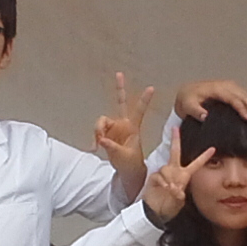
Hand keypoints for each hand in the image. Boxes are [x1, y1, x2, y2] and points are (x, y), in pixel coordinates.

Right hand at [94, 71, 156, 188]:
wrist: (127, 172)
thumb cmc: (131, 164)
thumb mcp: (123, 157)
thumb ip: (112, 147)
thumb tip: (101, 139)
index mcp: (133, 128)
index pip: (139, 110)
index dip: (144, 100)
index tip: (151, 88)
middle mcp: (123, 124)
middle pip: (121, 102)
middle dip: (120, 88)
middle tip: (119, 73)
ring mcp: (114, 128)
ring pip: (101, 121)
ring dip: (98, 130)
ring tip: (99, 143)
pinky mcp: (106, 134)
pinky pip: (97, 131)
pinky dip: (95, 139)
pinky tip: (95, 148)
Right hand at [143, 144, 213, 225]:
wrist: (156, 212)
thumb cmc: (169, 205)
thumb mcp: (178, 201)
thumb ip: (178, 195)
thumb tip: (176, 189)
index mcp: (184, 175)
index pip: (196, 164)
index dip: (204, 157)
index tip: (213, 149)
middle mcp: (174, 171)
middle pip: (175, 152)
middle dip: (175, 140)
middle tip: (175, 128)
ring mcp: (164, 173)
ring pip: (166, 168)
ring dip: (169, 178)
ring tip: (170, 190)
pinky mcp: (154, 177)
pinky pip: (159, 176)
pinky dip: (163, 182)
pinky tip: (165, 188)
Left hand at [175, 79, 246, 123]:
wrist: (187, 92)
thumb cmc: (187, 100)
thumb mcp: (187, 106)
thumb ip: (195, 111)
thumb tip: (205, 116)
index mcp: (216, 89)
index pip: (232, 98)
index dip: (241, 108)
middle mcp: (225, 85)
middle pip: (242, 96)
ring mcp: (229, 86)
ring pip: (245, 95)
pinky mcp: (231, 88)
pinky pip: (244, 94)